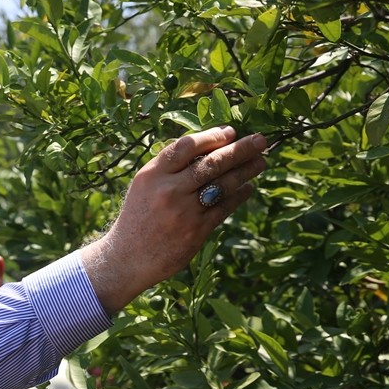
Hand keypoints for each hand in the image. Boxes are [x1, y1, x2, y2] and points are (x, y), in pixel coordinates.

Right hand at [81, 126, 266, 311]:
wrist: (127, 257)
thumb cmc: (139, 216)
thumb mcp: (145, 185)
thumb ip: (170, 167)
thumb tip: (209, 146)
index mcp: (152, 174)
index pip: (187, 146)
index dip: (212, 136)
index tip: (231, 131)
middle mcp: (168, 190)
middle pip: (211, 163)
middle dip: (240, 149)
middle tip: (260, 140)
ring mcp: (184, 211)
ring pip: (223, 184)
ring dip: (246, 171)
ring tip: (261, 162)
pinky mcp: (196, 231)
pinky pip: (224, 208)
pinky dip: (239, 195)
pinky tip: (248, 187)